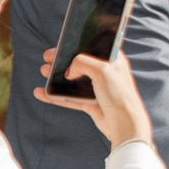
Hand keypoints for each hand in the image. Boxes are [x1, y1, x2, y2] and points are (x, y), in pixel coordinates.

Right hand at [34, 49, 153, 147]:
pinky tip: (43, 93)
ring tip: (44, 71)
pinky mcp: (91, 103)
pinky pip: (70, 98)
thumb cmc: (120, 96)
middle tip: (48, 57)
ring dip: (57, 76)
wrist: (125, 124)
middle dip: (62, 60)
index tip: (63, 44)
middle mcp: (106, 73)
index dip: (78, 45)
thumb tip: (69, 71)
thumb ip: (82, 63)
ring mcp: (98, 89)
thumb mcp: (102, 70)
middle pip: (80, 64)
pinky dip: (56, 95)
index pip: (93, 48)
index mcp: (113, 60)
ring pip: (73, 80)